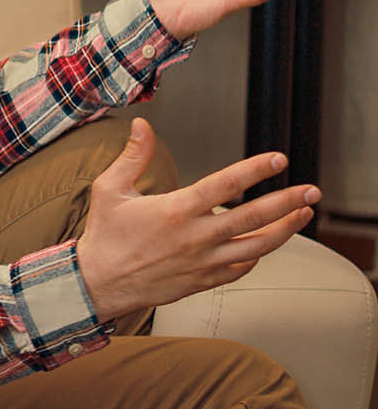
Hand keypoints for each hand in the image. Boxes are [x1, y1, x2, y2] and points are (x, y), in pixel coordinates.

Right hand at [75, 118, 318, 321]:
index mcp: (175, 211)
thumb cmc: (103, 235)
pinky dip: (257, 255)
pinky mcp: (202, 281)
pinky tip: (266, 244)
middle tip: (311, 190)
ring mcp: (202, 262)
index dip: (255, 170)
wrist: (98, 283)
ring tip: (303, 215)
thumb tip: (141, 125)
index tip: (278, 160)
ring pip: (256, 247)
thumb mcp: (109, 189)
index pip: (224, 185)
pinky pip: (240, 269)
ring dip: (285, 230)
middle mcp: (194, 238)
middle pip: (253, 218)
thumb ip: (132, 156)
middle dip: (287, 202)